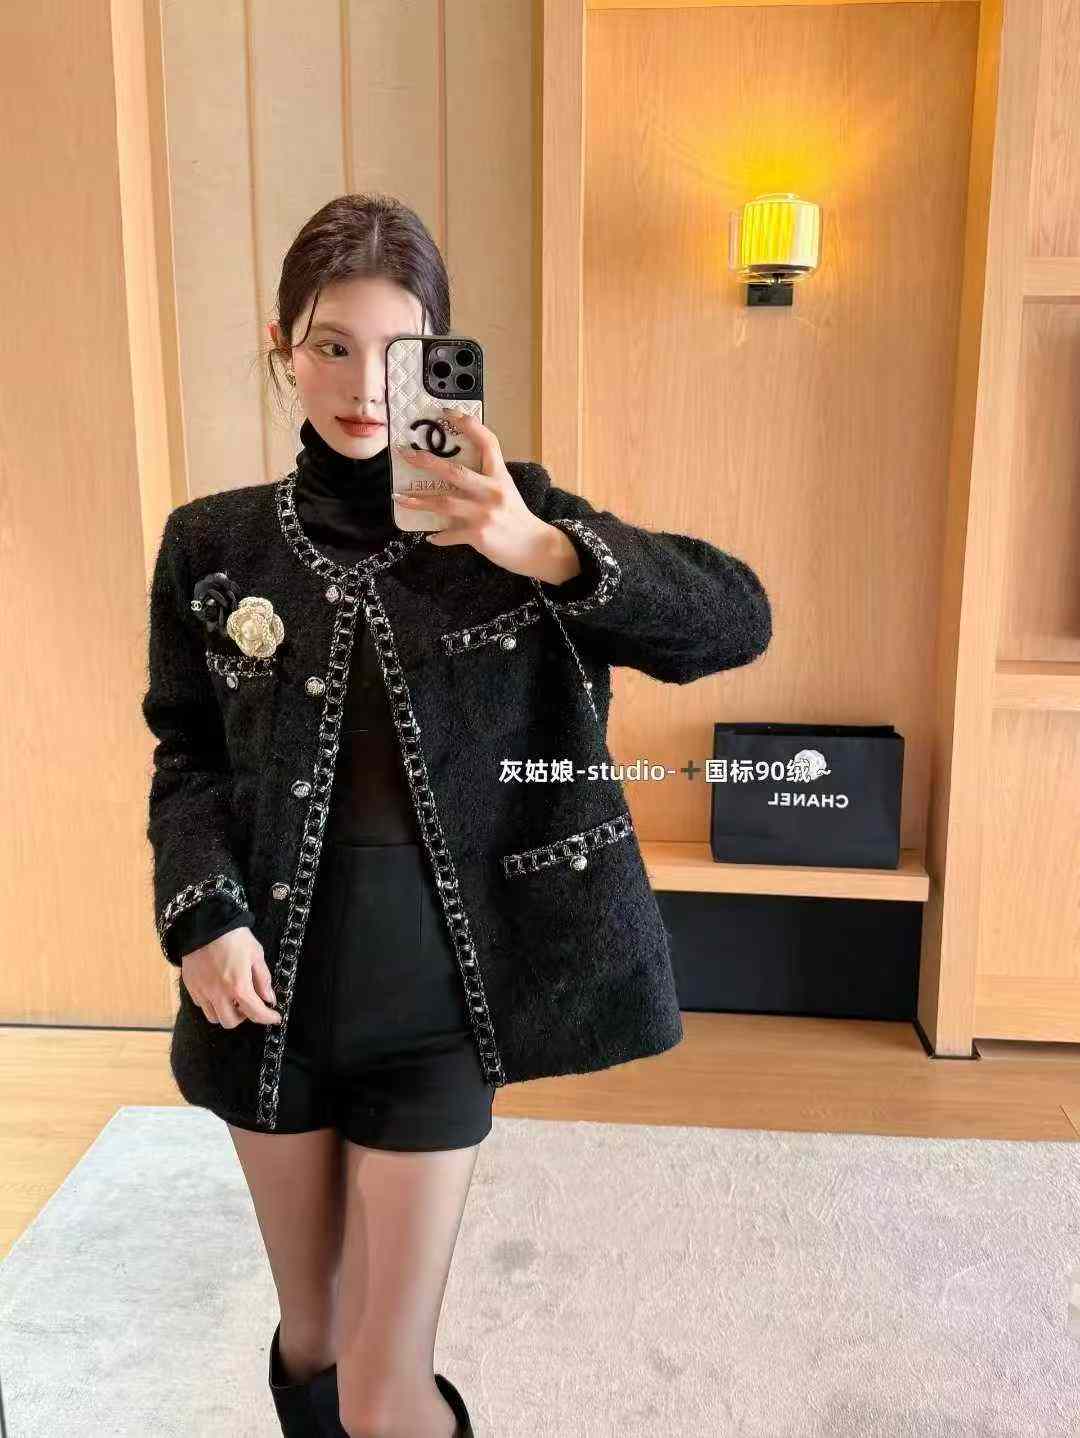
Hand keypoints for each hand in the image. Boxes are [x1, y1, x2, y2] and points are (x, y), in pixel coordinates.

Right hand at [181, 927, 281, 1028]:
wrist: (205, 923)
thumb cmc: (233, 936)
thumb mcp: (256, 954)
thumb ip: (263, 979)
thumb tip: (269, 998)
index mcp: (238, 986)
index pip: (256, 1013)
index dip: (268, 1018)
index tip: (274, 1016)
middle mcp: (218, 994)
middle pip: (230, 1022)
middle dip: (244, 1017)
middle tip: (250, 1004)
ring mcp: (202, 992)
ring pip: (214, 1017)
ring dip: (226, 1012)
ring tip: (233, 998)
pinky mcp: (191, 987)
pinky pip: (202, 1005)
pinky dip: (212, 1003)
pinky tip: (219, 990)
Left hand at [393, 409, 582, 583]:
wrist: (535, 547)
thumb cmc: (518, 519)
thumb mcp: (506, 492)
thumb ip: (485, 482)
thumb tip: (454, 476)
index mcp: (500, 476)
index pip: (487, 441)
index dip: (467, 424)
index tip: (446, 412)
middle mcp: (492, 491)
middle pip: (454, 472)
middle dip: (426, 461)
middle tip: (405, 454)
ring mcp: (485, 513)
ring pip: (444, 503)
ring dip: (419, 501)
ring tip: (400, 498)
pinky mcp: (479, 534)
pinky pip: (450, 533)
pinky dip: (438, 535)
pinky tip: (429, 535)